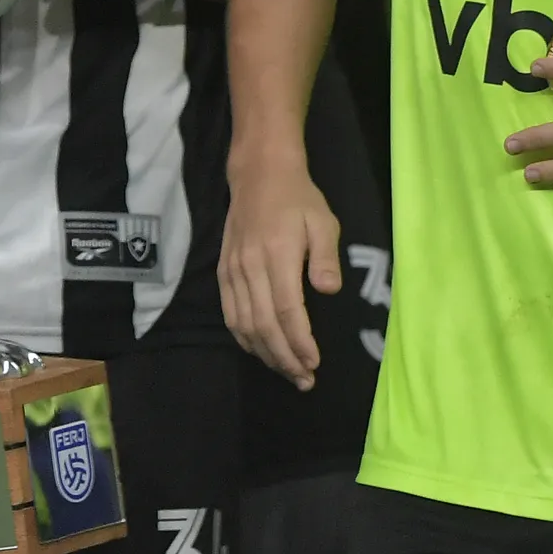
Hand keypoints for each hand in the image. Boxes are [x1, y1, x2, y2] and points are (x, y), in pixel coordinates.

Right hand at [220, 152, 340, 389]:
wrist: (259, 174)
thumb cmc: (298, 199)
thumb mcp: (323, 221)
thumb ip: (326, 258)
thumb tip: (329, 291)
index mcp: (277, 255)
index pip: (287, 309)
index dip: (299, 341)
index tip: (315, 362)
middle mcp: (250, 266)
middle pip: (264, 324)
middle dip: (284, 357)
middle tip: (304, 379)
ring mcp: (233, 270)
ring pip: (244, 324)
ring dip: (264, 353)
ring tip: (286, 371)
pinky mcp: (223, 271)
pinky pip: (230, 312)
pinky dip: (243, 337)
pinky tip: (259, 350)